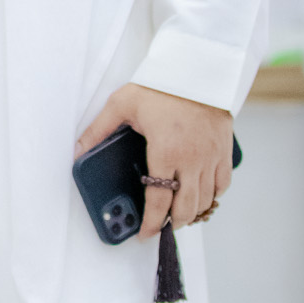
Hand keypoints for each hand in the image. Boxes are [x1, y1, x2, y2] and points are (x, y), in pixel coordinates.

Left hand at [76, 84, 233, 236]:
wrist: (200, 68)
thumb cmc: (161, 85)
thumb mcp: (122, 103)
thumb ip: (99, 130)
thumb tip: (78, 151)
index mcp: (166, 151)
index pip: (160, 200)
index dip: (152, 222)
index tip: (145, 234)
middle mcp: (192, 159)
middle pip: (186, 207)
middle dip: (173, 223)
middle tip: (161, 227)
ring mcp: (212, 156)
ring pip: (206, 200)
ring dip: (193, 213)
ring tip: (178, 216)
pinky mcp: (225, 150)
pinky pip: (223, 184)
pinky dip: (213, 196)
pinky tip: (201, 198)